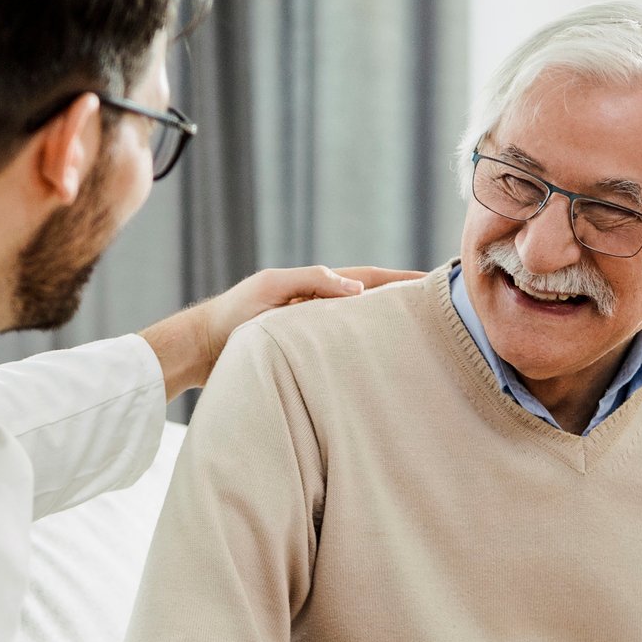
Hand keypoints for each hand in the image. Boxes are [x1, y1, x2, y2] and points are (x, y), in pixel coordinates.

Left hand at [142, 265, 423, 395]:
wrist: (201, 349)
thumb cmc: (232, 316)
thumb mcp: (271, 290)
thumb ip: (312, 283)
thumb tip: (358, 289)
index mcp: (316, 285)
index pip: (370, 280)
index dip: (402, 279)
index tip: (435, 280)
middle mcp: (320, 306)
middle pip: (372, 301)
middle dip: (404, 302)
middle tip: (441, 310)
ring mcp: (314, 330)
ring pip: (360, 327)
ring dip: (387, 328)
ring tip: (419, 337)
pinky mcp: (305, 353)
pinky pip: (344, 348)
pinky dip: (365, 350)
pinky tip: (379, 362)